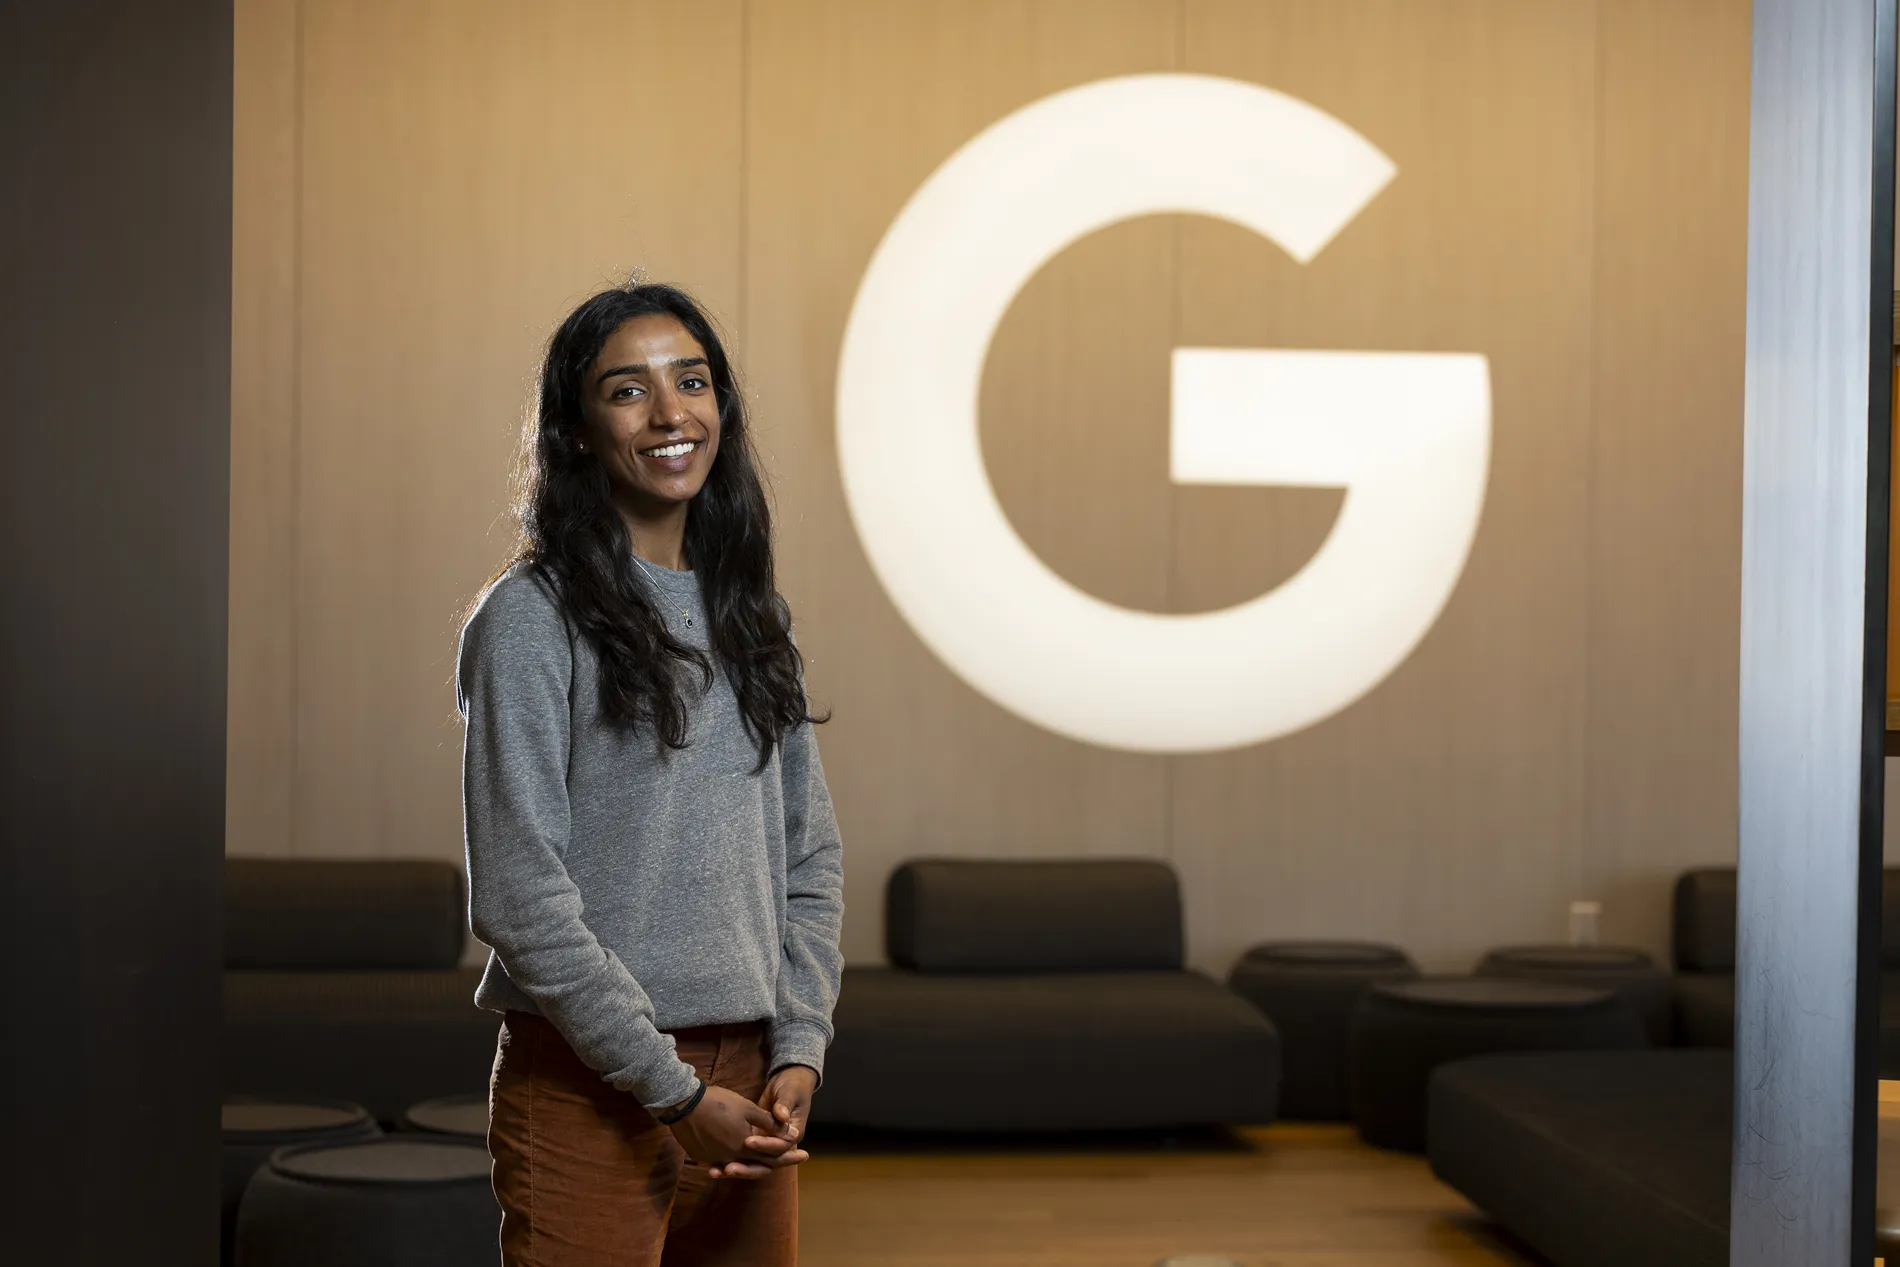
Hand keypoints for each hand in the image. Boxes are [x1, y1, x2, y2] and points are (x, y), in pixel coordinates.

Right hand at [665, 1084, 807, 1176]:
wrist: (682, 1104)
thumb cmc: (718, 1102)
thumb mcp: (747, 1108)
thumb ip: (769, 1123)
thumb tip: (791, 1134)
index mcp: (744, 1146)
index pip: (773, 1157)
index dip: (790, 1156)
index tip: (805, 1155)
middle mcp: (731, 1157)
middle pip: (758, 1164)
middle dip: (778, 1162)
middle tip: (794, 1159)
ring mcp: (714, 1159)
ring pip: (739, 1165)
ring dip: (753, 1164)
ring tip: (766, 1160)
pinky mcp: (702, 1157)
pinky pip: (721, 1162)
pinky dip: (732, 1161)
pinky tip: (736, 1156)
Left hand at [708, 1065, 818, 1180]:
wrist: (790, 1081)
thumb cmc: (792, 1086)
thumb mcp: (789, 1093)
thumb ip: (784, 1105)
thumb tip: (782, 1116)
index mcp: (793, 1134)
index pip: (779, 1147)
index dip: (764, 1145)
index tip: (748, 1141)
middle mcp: (779, 1144)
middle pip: (764, 1164)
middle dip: (746, 1168)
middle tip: (729, 1169)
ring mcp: (767, 1144)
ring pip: (752, 1164)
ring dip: (736, 1170)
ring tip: (716, 1171)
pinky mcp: (755, 1141)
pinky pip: (743, 1158)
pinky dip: (728, 1164)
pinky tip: (713, 1169)